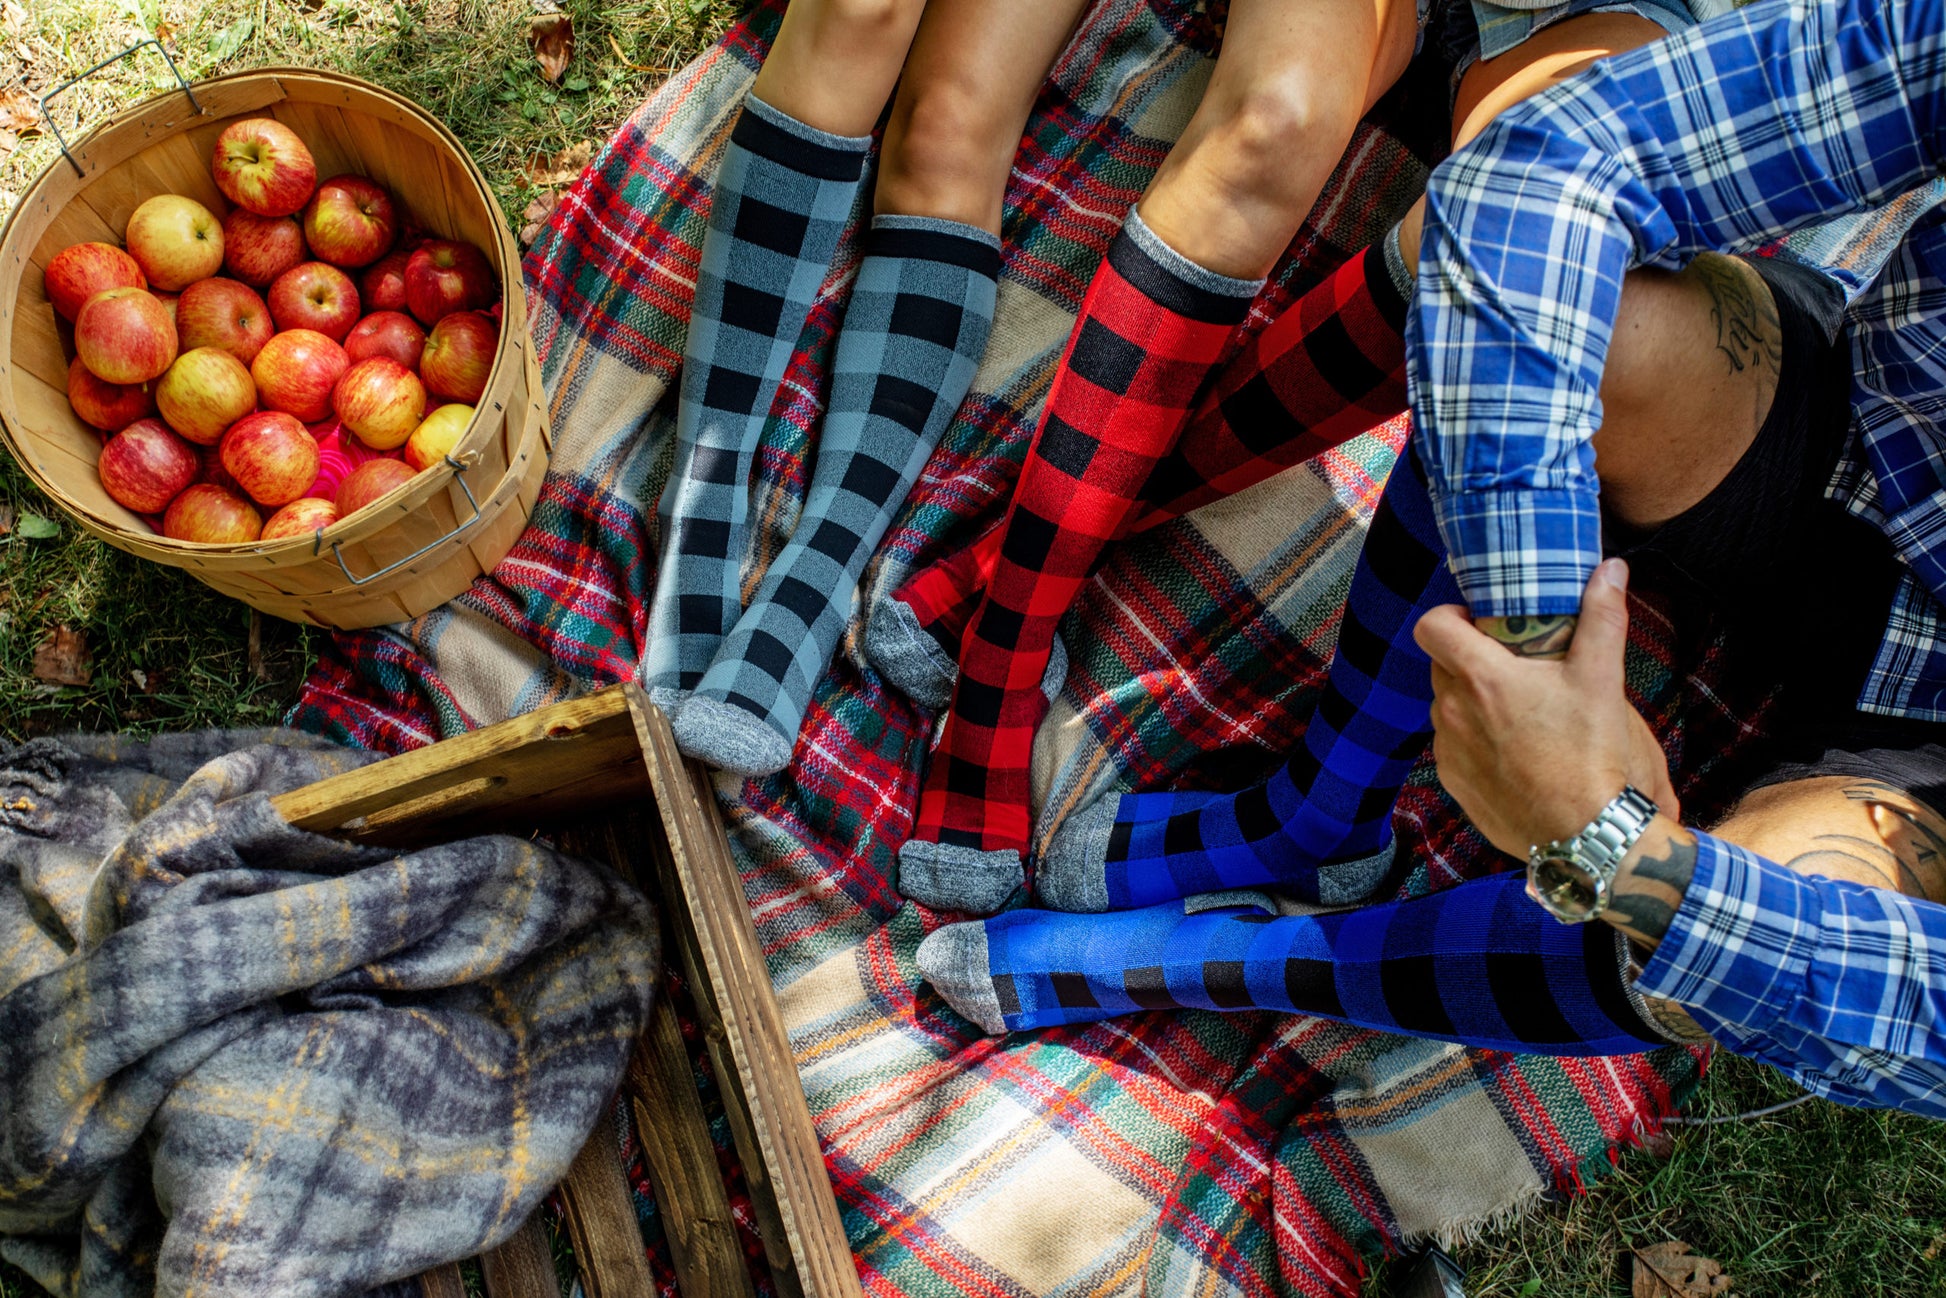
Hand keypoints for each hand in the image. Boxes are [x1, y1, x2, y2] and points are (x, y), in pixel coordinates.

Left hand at [1411, 558, 1678, 858]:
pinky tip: (1516, 752)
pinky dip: (1476, 742)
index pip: (1431, 626)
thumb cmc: (1593, 756)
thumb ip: (1602, 618)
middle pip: (1442, 666)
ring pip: (1448, 708)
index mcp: (1481, 678)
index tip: (1479, 622)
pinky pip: (1454, 748)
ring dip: (1473, 702)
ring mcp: (1449, 751)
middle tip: (1514, 667)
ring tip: (1521, 712)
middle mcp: (1452, 712)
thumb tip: (1611, 569)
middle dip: (1470, 659)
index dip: (1450, 616)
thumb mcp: (1602, 680)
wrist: (1586, 836)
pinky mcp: (1455, 784)